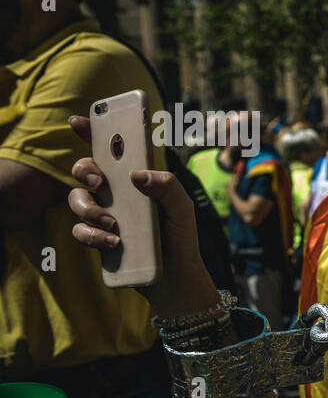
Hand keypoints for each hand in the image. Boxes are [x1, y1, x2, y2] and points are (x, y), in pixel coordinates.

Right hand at [66, 115, 218, 318]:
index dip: (90, 131)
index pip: (109, 150)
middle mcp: (114, 193)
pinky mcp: (96, 238)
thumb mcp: (182, 208)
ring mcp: (102, 214)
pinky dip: (92, 235)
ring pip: (76, 199)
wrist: (175, 276)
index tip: (77, 120)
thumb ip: (168, 187)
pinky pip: (79, 230)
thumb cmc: (180, 236)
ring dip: (90, 209)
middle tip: (100, 181)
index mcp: (134, 179)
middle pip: (84, 169)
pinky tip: (114, 243)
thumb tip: (138, 175)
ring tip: (115, 226)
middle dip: (84, 169)